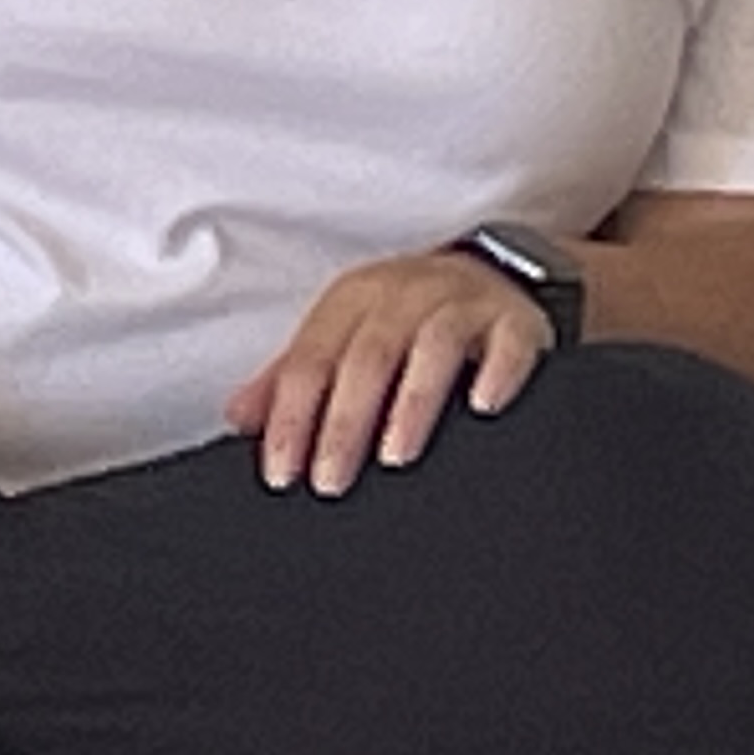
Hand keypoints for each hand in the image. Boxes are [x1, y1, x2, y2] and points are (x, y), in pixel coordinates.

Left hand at [227, 249, 555, 497]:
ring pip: (432, 346)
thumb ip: (292, 377)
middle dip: (343, 422)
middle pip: (367, 356)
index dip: (290, 416)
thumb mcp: (344, 337)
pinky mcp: (516, 321)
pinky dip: (496, 374)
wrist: (494, 275)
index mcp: (353, 301)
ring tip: (396, 454)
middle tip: (330, 479)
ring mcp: (463, 304)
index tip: (281, 470)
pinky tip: (485, 408)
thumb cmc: (405, 318)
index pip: (311, 360)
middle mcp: (404, 294)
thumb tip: (238, 417)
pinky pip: (508, 343)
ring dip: (412, 402)